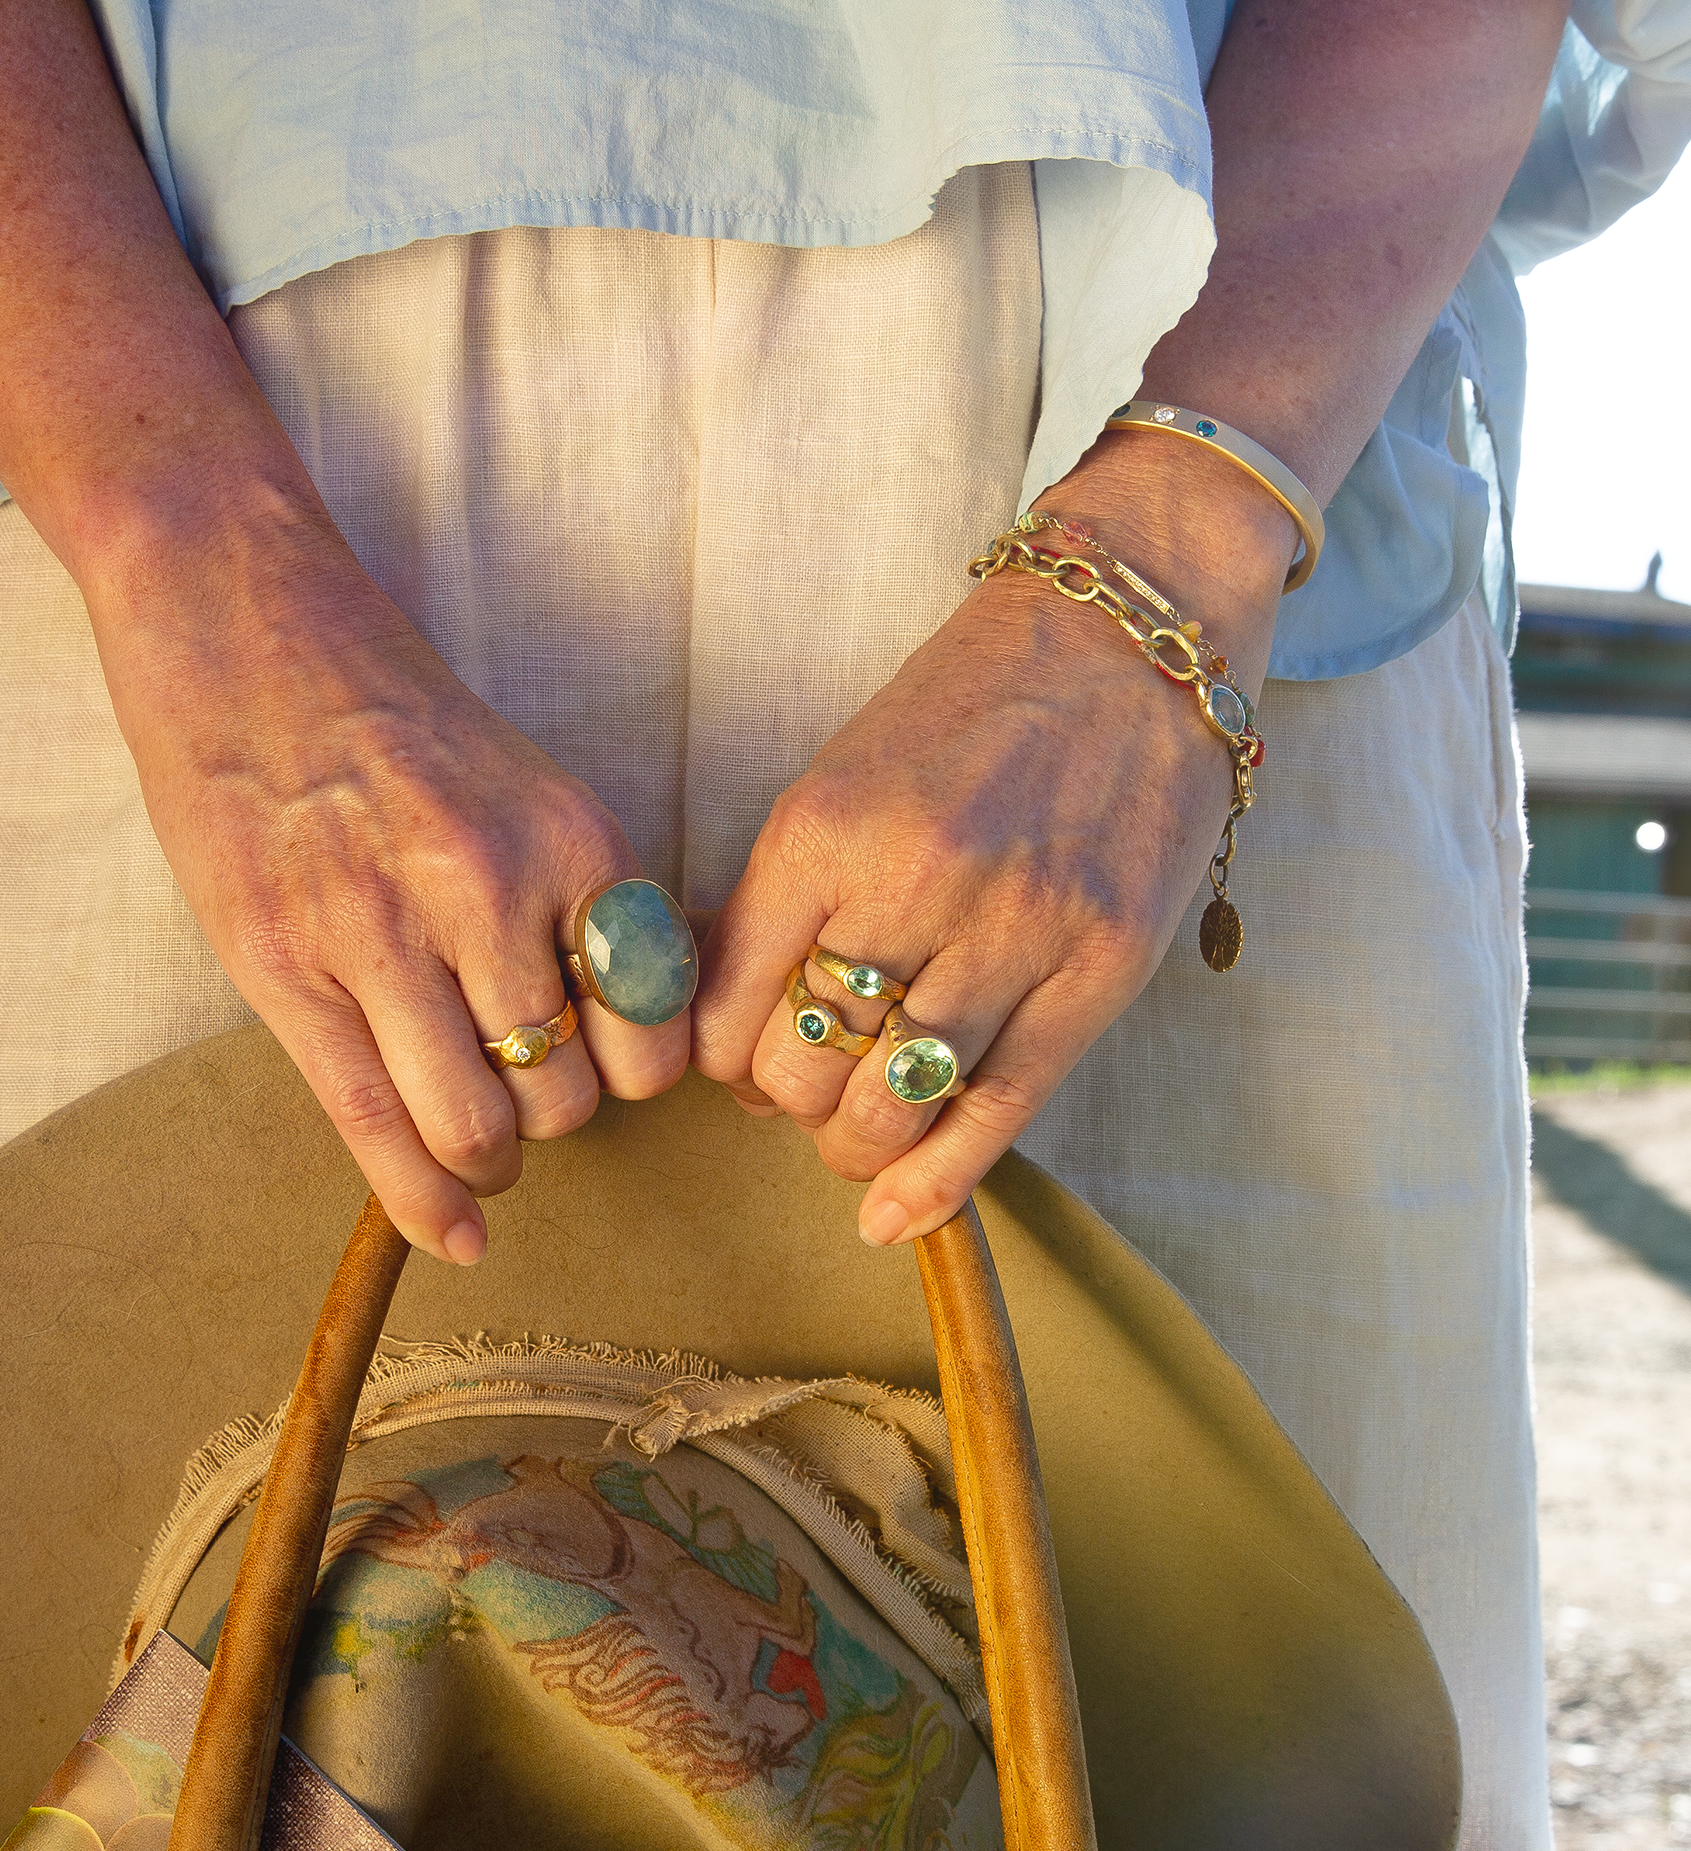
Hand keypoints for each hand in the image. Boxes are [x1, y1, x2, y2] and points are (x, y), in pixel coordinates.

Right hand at [82, 486, 687, 1264]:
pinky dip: (423, 1202)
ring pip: (478, 1124)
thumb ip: (578, 901)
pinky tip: (454, 1237)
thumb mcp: (525, 786)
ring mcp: (378, 934)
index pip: (652, 1027)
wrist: (242, 625)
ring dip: (487, 1157)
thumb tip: (641, 1022)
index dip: (634, 1071)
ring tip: (473, 1139)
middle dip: (552, 1116)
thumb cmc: (390, 714)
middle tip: (520, 1092)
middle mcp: (486, 891)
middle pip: (566, 1092)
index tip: (605, 1065)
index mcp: (569, 841)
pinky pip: (373, 1124)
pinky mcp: (283, 969)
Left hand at [691, 436, 1292, 1242]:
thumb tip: (717, 1014)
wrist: (1133, 632)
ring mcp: (1019, 929)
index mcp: (827, 827)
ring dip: (856, 1144)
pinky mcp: (1102, 968)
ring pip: (894, 1106)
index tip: (740, 1054)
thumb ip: (784, 894)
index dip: (720, 1057)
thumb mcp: (847, 774)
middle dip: (788, 1100)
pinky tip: (897, 1217)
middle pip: (802, 1070)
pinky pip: (1001, 1111)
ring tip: (860, 1129)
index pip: (729, 1005)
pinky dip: (937, 1183)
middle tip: (809, 1082)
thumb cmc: (973, 705)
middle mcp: (917, 881)